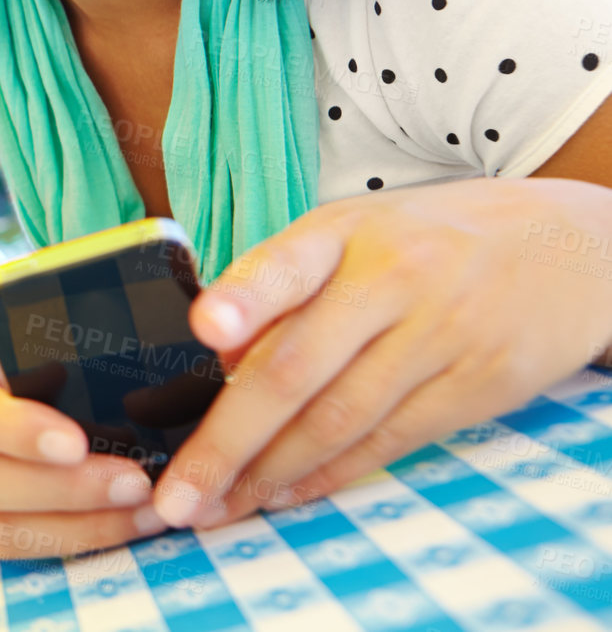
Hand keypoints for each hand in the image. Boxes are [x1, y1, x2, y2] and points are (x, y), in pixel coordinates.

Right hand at [0, 326, 168, 557]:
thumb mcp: (0, 341)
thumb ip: (42, 361)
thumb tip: (128, 393)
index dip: (14, 430)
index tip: (78, 443)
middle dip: (64, 491)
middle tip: (136, 485)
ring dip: (76, 530)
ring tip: (142, 515)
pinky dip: (63, 544)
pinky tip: (114, 529)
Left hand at [153, 177, 611, 529]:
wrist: (565, 247)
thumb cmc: (426, 240)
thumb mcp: (352, 232)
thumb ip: (282, 284)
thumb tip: (221, 358)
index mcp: (345, 233)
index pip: (287, 263)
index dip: (245, 297)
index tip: (205, 329)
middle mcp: (391, 281)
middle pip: (297, 368)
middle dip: (228, 439)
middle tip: (176, 492)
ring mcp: (438, 336)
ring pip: (338, 419)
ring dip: (269, 473)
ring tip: (214, 508)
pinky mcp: (476, 387)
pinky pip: (388, 442)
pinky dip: (330, 474)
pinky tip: (284, 495)